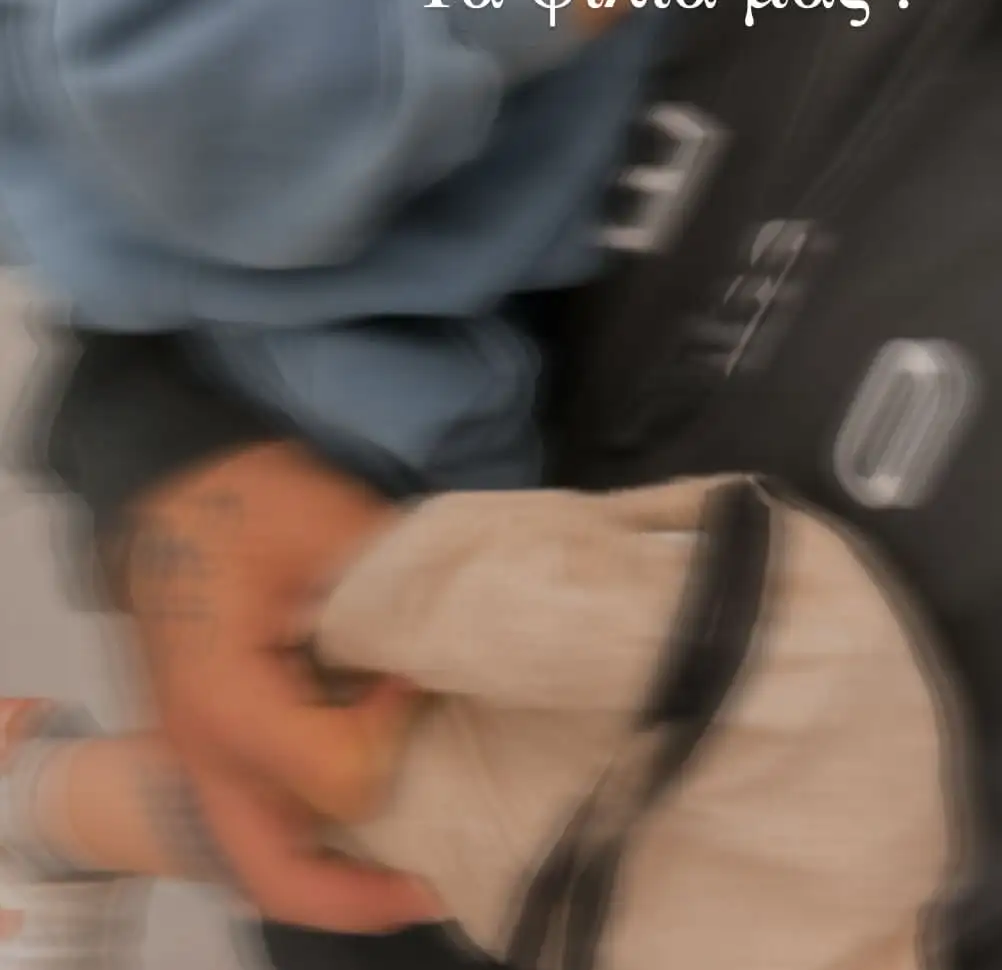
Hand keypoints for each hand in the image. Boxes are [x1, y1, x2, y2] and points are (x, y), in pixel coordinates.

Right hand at [123, 442, 437, 932]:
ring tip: (411, 865)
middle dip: (361, 895)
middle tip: (433, 884)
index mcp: (226, 700)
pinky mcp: (209, 747)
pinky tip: (367, 806)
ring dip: (337, 873)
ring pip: (262, 862)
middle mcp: (203, 750)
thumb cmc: (238, 501)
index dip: (392, 731)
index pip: (334, 775)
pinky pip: (258, 822)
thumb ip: (388, 586)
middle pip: (275, 875)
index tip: (412, 675)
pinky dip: (312, 834)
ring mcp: (197, 757)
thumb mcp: (321, 522)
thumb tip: (453, 633)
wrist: (167, 486)